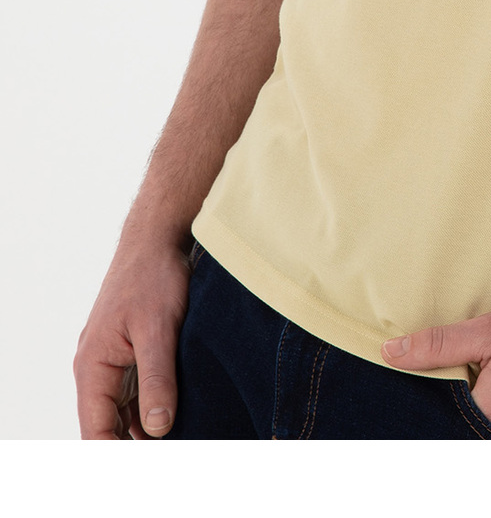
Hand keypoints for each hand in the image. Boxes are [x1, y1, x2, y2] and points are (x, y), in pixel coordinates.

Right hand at [74, 232, 193, 438]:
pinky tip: (181, 419)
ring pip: (124, 413)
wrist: (158, 238)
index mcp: (92, 367)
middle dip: (135, 448)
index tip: (151, 467)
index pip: (96, 432)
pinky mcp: (131, 354)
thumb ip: (157, 379)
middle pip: (108, 428)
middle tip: (174, 456)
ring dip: (147, 432)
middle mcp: (97, 370)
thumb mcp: (158, 329)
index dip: (118, 456)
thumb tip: (157, 429)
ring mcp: (113, 362)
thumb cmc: (153, 276)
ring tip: (182, 443)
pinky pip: (136, 394)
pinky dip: (154, 409)